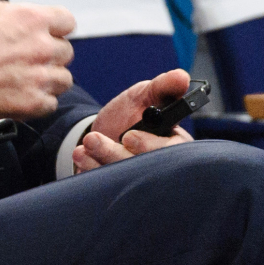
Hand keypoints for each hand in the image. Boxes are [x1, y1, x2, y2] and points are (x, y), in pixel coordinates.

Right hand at [0, 0, 75, 123]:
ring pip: (63, 78)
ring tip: (27, 76)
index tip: (43, 30)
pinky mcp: (31, 103)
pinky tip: (21, 93)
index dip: (54, 25)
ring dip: (48, 77)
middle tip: (28, 55)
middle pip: (65, 50)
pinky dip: (39, 101)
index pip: (67, 20)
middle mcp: (40, 47)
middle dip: (49, 52)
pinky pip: (50, 103)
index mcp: (30, 18)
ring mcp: (38, 77)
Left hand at [72, 68, 193, 174]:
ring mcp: (140, 180)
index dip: (150, 147)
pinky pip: (108, 186)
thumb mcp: (146, 94)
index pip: (172, 154)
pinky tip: (81, 155)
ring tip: (86, 142)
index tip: (129, 136)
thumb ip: (163, 87)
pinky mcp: (120, 188)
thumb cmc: (131, 112)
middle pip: (145, 170)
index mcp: (175, 144)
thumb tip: (182, 77)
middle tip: (93, 139)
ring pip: (124, 177)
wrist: (102, 129)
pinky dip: (91, 170)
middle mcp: (161, 166)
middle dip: (116, 154)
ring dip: (100, 159)